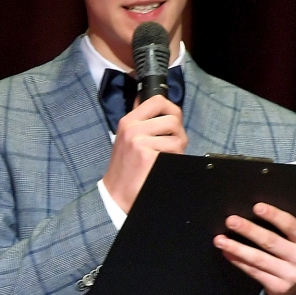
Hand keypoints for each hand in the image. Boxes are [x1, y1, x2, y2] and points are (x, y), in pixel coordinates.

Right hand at [102, 94, 187, 212]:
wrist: (116, 193)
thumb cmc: (126, 168)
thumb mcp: (127, 138)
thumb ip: (142, 121)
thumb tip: (159, 104)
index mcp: (128, 121)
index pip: (157, 101)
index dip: (172, 109)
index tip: (174, 119)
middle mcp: (132, 129)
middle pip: (173, 119)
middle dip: (179, 133)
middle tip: (173, 145)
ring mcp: (139, 142)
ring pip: (178, 138)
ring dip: (179, 149)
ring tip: (167, 157)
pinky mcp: (148, 156)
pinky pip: (175, 152)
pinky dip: (175, 159)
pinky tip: (164, 165)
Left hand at [213, 202, 295, 294]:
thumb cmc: (291, 253)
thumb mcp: (294, 240)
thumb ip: (281, 229)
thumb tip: (252, 213)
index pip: (290, 225)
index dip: (273, 215)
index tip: (256, 207)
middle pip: (271, 241)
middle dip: (249, 230)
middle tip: (230, 221)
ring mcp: (291, 275)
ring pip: (259, 259)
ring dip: (237, 248)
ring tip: (220, 240)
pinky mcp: (279, 287)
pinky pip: (254, 272)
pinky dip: (238, 261)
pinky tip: (227, 253)